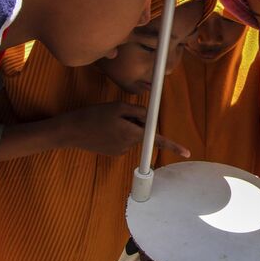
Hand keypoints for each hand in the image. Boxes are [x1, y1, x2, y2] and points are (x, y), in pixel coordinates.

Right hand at [56, 102, 189, 157]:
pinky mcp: (115, 153)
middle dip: (137, 123)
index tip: (188, 153)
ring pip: (132, 136)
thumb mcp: (118, 107)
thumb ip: (138, 112)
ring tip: (107, 122)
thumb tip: (150, 119)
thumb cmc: (94, 116)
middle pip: (142, 132)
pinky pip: (124, 141)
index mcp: (132, 133)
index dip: (174, 145)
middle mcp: (129, 145)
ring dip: (126, 128)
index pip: (157, 139)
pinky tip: (104, 130)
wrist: (71, 131)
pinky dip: (118, 134)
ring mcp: (122, 151)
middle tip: (119, 114)